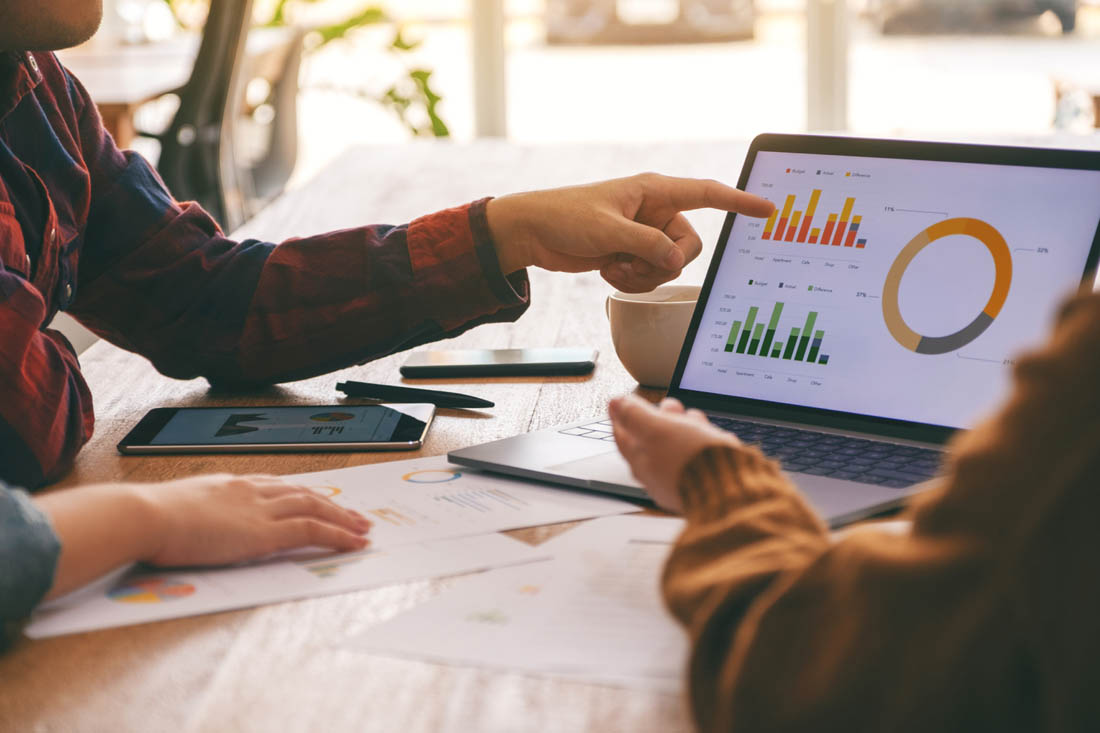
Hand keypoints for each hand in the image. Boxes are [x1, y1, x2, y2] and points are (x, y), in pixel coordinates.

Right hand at [139, 473, 370, 565]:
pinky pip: (312, 530)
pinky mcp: (265, 532)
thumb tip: (186, 526)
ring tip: (362, 529)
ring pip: (315, 507)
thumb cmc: (145, 518)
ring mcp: (260, 509)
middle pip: (302, 492)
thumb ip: (191, 514)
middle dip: (331, 504)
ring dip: (343, 518)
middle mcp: (250, 491)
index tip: (317, 500)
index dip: (300, 493)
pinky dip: (338, 535)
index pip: (276, 486)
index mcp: (229, 485)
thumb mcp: (173, 510)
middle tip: (353, 515)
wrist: (144, 516)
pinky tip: (354, 543)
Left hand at [486, 173, 774, 292]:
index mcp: (654, 191)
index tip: (768, 209)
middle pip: (688, 246)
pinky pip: (650, 276)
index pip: (707, 194)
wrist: (533, 232)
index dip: (739, 202)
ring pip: (669, 266)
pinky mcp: (632, 254)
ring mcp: (644, 235)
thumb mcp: (608, 230)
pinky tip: (606, 270)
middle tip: (632, 261)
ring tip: (612, 264)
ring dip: (643, 274)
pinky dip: (631, 280)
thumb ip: (647, 245)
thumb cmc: (565, 217)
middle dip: (663, 262)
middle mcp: (654, 211)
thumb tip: (676, 262)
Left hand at [609, 395, 739, 512]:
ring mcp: (679, 479)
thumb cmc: (691, 461)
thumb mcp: (658, 429)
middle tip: (669, 405)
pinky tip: (709, 434)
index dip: (621, 415)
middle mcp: (657, 475)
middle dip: (660, 418)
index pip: (622, 436)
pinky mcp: (701, 481)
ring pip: (676, 446)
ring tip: (693, 416)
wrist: (730, 489)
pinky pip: (696, 456)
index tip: (620, 402)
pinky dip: (700, 441)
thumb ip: (635, 415)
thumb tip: (615, 403)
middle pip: (651, 440)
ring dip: (684, 426)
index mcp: (640, 462)